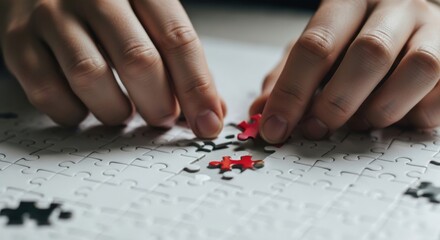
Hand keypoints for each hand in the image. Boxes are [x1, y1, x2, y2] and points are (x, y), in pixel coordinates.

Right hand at [0, 0, 224, 137]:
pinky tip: (86, 106)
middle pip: (137, 59)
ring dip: (116, 111)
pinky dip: (74, 113)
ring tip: (124, 111)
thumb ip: (178, 59)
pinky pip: (48, 92)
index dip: (198, 88)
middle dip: (159, 104)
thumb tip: (210, 109)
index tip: (208, 122)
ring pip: (90, 77)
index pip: (177, 39)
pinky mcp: (17, 40)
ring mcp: (51, 14)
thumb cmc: (107, 4)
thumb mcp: (149, 15)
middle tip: (163, 117)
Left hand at [251, 0, 439, 142]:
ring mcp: (431, 29)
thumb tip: (261, 113)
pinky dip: (413, 114)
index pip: (316, 44)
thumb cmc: (351, 41)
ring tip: (359, 124)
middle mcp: (393, 8)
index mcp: (348, 3)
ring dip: (381, 109)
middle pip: (368, 53)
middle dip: (337, 103)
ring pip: (418, 68)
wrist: (404, 24)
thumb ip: (287, 78)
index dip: (292, 92)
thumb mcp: (314, 52)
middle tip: (316, 129)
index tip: (275, 127)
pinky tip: (392, 119)